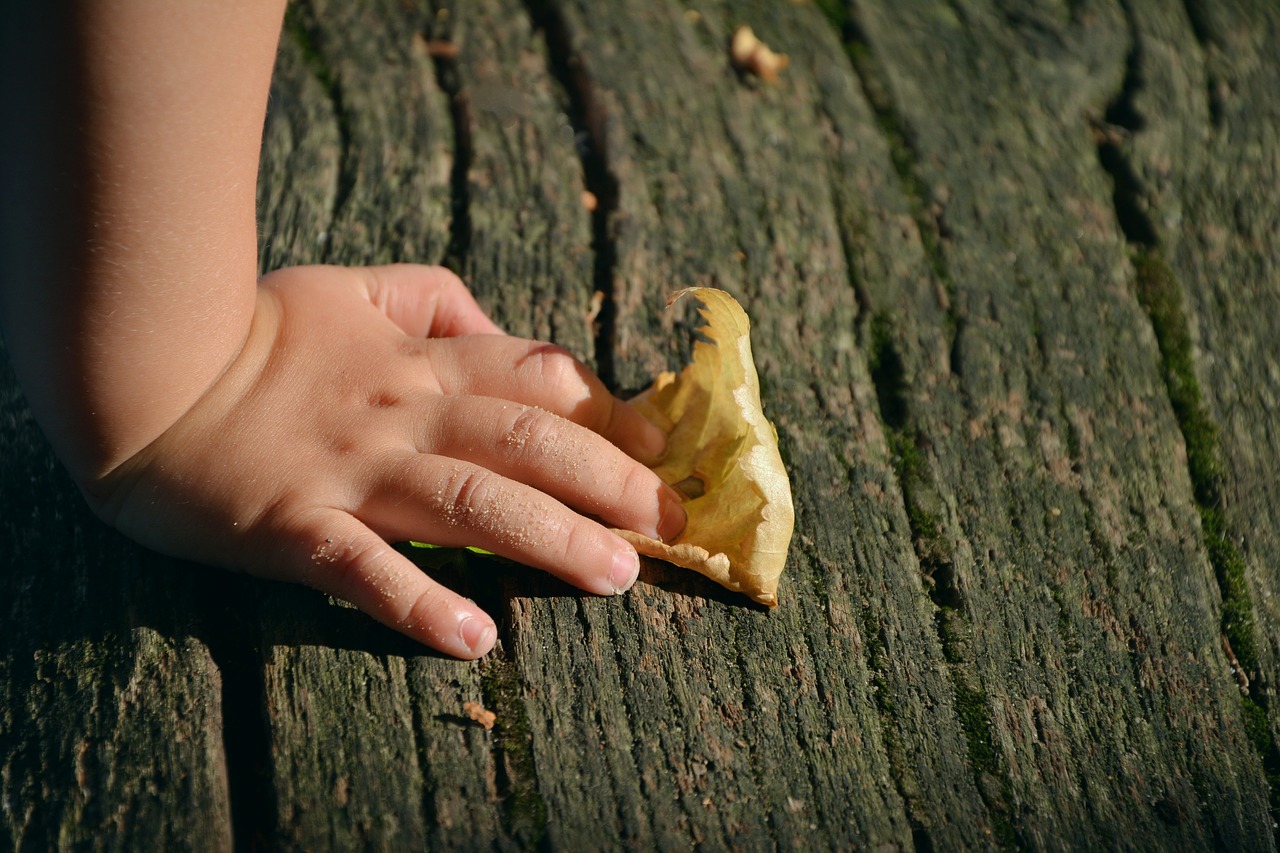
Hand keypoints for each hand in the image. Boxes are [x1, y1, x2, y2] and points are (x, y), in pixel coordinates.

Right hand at [89, 264, 685, 657]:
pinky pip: (366, 570)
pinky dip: (421, 604)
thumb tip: (496, 324)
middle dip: (610, 481)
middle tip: (672, 525)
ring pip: (472, 503)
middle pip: (528, 441)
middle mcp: (402, 413)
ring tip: (616, 577)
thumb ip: (431, 295)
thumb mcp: (353, 287)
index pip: (536, 378)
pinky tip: (475, 638)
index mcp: (419, 359)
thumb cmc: (255, 330)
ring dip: (552, 539)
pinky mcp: (297, 527)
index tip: (661, 449)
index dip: (608, 411)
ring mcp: (352, 471)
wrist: (141, 372)